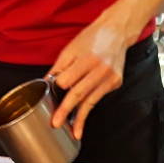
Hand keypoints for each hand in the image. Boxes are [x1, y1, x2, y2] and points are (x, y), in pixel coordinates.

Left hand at [49, 14, 131, 139]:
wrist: (117, 30)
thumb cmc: (92, 38)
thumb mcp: (71, 49)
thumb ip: (58, 67)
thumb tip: (46, 83)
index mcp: (87, 59)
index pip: (67, 80)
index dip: (58, 88)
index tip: (50, 95)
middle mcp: (100, 69)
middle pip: (78, 94)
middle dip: (66, 110)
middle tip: (56, 123)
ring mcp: (110, 77)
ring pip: (90, 101)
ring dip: (80, 118)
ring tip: (74, 132)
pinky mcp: (115, 82)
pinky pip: (97, 99)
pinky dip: (88, 109)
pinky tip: (82, 120)